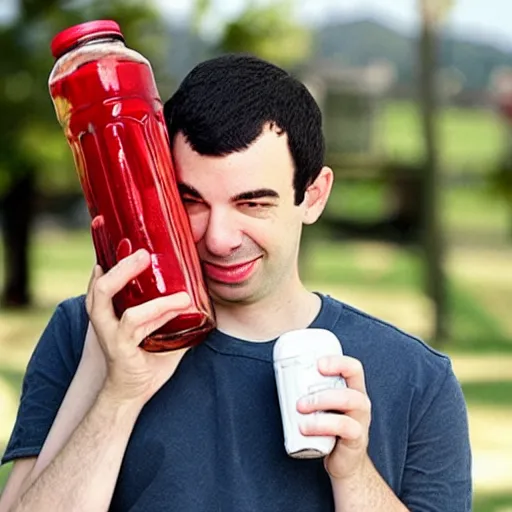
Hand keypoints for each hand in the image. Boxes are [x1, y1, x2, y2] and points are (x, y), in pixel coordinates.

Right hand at [85, 249, 191, 408]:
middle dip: (119, 263)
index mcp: (112, 309)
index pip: (104, 278)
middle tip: (142, 251)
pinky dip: (158, 309)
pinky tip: (179, 303)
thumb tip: (202, 292)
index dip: (108, 257)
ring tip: (152, 265)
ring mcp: (108, 332)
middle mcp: (105, 317)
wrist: (133, 394)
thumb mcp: (160, 329)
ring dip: (130, 276)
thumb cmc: (147, 358)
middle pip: (99, 283)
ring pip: (107, 296)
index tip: (120, 234)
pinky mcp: (118, 347)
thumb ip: (174, 312)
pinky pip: (134, 321)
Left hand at [296, 355, 371, 481]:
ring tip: (301, 412)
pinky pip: (346, 427)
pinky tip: (307, 429)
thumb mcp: (322, 405)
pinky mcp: (356, 438)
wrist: (343, 461)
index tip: (318, 364)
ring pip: (349, 403)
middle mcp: (360, 402)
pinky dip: (324, 426)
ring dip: (321, 405)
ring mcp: (360, 420)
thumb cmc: (329, 428)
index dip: (338, 362)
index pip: (353, 369)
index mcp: (352, 389)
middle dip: (323, 392)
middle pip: (351, 388)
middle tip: (300, 401)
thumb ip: (311, 390)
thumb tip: (282, 375)